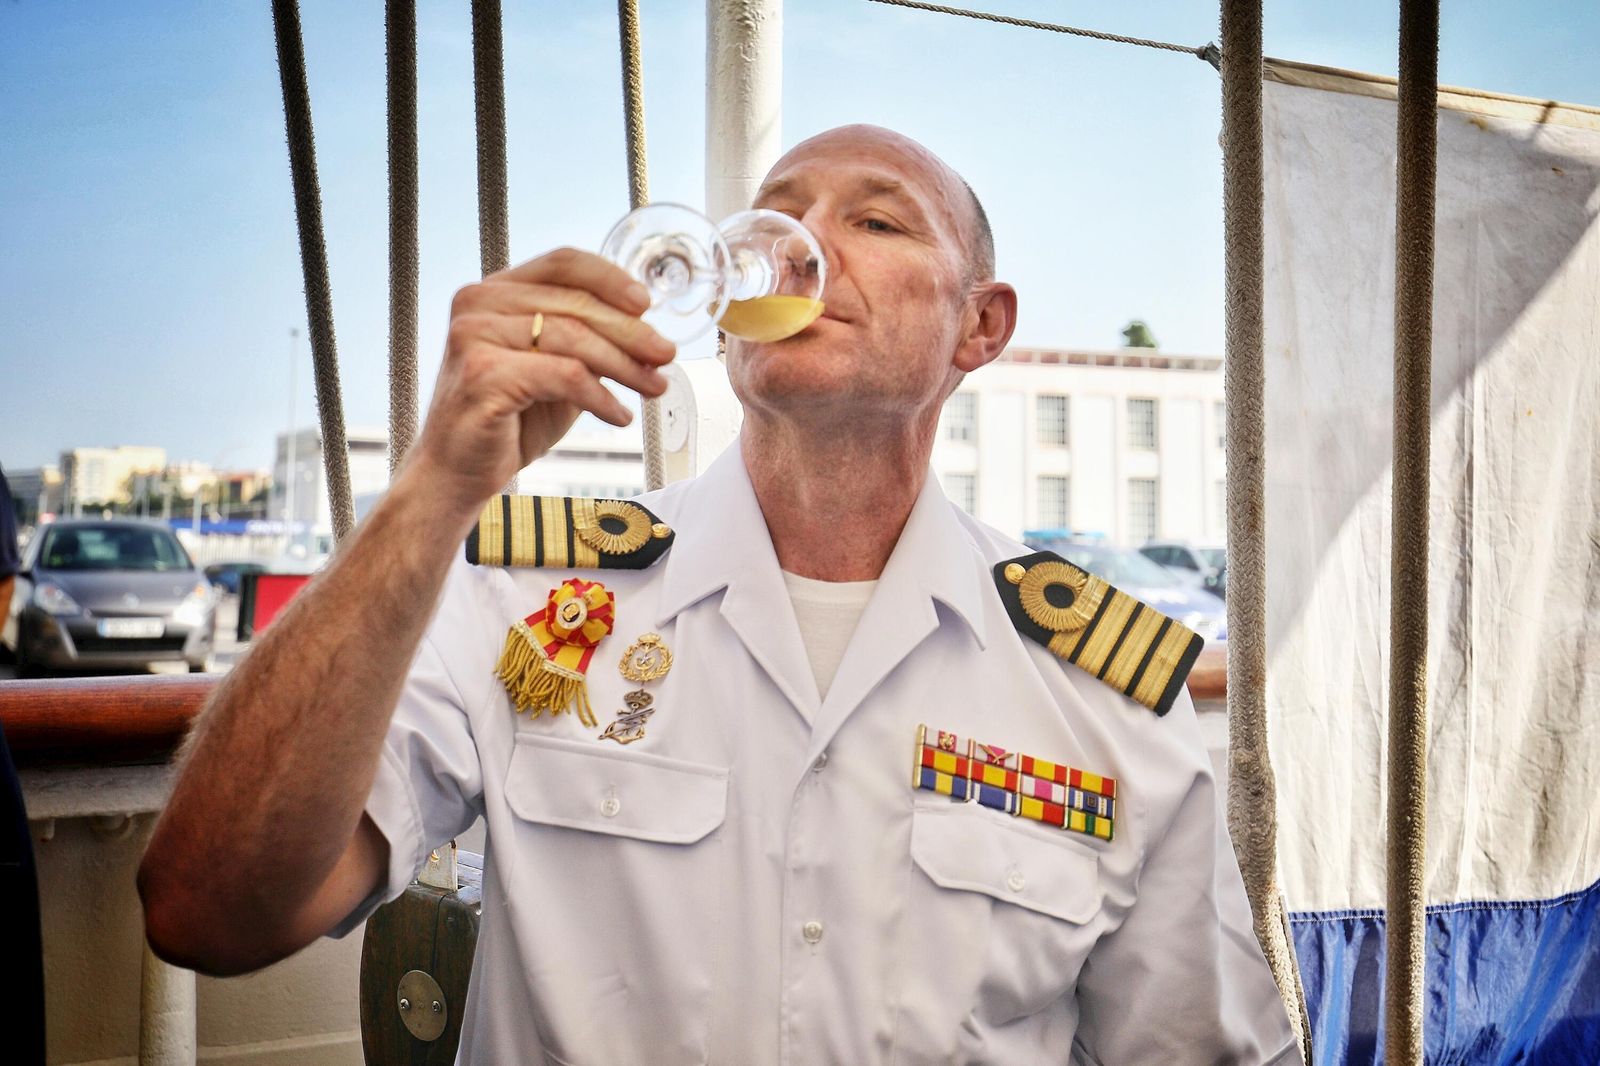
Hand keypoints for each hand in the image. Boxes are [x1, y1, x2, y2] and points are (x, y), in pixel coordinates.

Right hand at [407, 247, 675, 517]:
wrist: (457, 473)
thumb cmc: (507, 421)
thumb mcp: (555, 371)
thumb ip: (588, 344)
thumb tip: (646, 333)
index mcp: (494, 291)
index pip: (563, 263)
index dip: (611, 279)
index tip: (646, 305)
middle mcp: (478, 304)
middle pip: (575, 303)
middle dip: (631, 333)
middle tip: (666, 356)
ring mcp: (474, 336)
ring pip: (574, 339)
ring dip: (625, 367)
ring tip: (654, 388)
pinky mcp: (483, 375)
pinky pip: (563, 376)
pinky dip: (600, 397)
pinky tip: (619, 415)